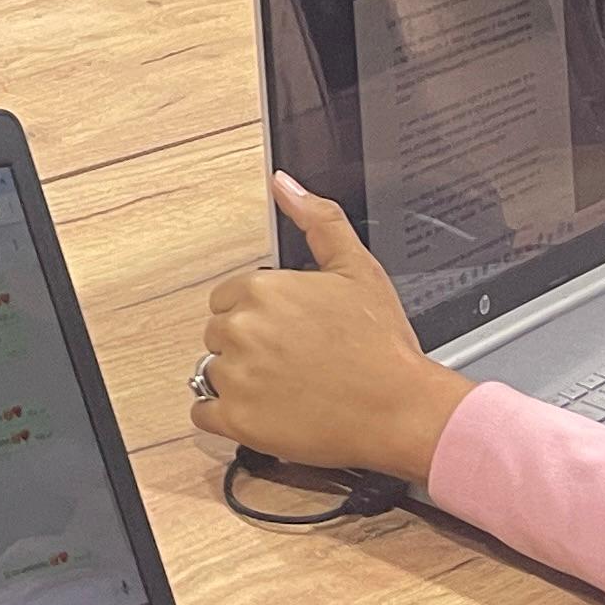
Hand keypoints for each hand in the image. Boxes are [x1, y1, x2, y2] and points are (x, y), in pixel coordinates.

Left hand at [192, 175, 471, 484]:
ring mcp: (236, 376)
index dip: (259, 316)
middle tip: (292, 360)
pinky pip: (203, 413)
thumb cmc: (383, 346)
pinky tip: (261, 411)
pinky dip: (223, 415)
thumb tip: (286, 184)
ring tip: (286, 387)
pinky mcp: (237, 420)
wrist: (401, 408)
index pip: (228, 299)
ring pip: (212, 372)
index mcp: (262, 289)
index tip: (286, 331)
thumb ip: (317, 220)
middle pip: (219, 335)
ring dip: (240, 381)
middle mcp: (242, 329)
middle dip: (248, 346)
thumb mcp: (357, 268)